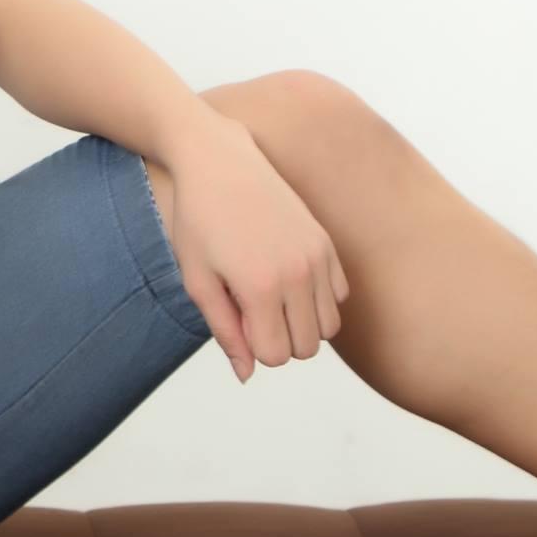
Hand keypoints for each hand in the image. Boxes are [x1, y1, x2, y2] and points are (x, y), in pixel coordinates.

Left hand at [154, 114, 351, 382]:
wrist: (218, 161)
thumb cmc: (198, 221)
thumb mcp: (197, 279)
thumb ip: (225, 331)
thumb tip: (248, 375)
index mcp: (259, 287)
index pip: (275, 357)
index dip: (251, 347)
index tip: (232, 317)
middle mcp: (297, 275)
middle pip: (306, 349)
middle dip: (278, 339)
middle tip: (247, 307)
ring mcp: (317, 257)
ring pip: (328, 328)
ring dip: (300, 323)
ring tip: (267, 295)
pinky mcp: (326, 243)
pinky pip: (339, 297)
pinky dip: (318, 299)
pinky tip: (287, 278)